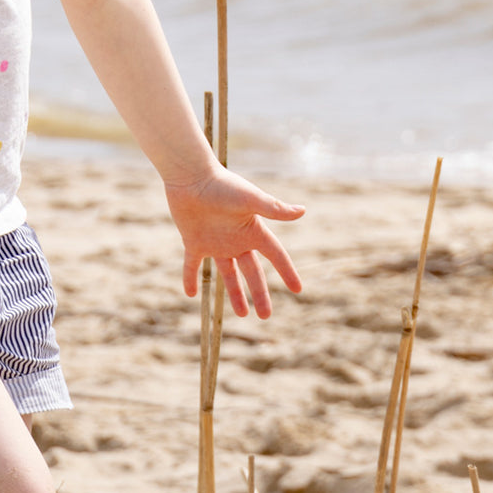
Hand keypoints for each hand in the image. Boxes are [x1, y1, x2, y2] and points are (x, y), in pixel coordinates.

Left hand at [164, 166, 303, 318]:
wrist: (190, 176)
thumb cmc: (221, 185)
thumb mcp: (250, 199)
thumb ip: (273, 208)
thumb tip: (302, 210)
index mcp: (252, 230)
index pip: (275, 255)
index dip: (287, 271)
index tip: (298, 289)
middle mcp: (236, 239)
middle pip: (252, 271)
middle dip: (260, 293)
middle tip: (266, 316)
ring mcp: (215, 242)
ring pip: (228, 274)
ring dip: (235, 293)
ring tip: (242, 315)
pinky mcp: (194, 241)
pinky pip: (192, 265)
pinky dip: (190, 278)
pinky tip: (190, 293)